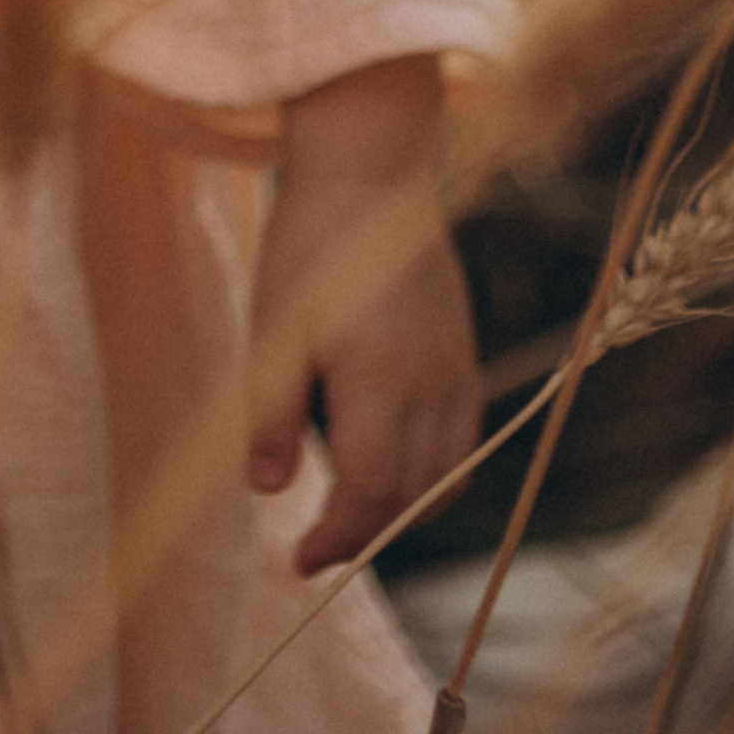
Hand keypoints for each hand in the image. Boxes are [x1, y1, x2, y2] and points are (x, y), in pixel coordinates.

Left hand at [245, 55, 480, 576]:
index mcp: (379, 378)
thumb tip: (267, 492)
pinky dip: (432, 471)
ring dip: (403, 507)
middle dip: (365, 531)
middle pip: (412, 494)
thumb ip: (268, 413)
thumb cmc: (308, 248)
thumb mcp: (273, 328)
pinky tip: (390, 459)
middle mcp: (431, 383)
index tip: (298, 559)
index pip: (369, 491)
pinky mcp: (465, 354)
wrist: (370, 174)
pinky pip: (462, 439)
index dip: (336, 536)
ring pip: (448, 475)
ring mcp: (457, 369)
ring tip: (351, 507)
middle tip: (316, 545)